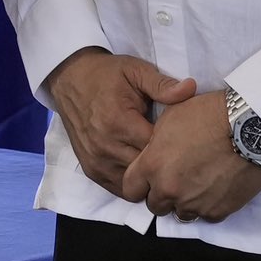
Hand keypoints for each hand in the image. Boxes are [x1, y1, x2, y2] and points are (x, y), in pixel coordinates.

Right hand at [42, 48, 196, 197]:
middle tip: (174, 153)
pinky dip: (132, 183)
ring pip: (135, 185)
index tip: (182, 139)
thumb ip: (162, 84)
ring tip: (158, 162)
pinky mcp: (90, 169)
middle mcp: (105, 146)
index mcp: (119, 122)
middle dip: (163, 165)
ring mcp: (96, 161)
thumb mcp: (135, 71)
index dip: (175, 148)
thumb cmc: (106, 74)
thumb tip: (191, 89)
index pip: (158, 151)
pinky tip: (140, 168)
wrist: (69, 78)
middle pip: (148, 172)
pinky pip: (119, 188)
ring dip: (148, 177)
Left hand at [121, 90, 260, 222]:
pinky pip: (206, 216)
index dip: (138, 184)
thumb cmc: (206, 115)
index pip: (130, 189)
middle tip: (174, 180)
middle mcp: (169, 189)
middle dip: (160, 195)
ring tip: (196, 184)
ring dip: (184, 202)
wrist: (247, 127)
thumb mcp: (168, 119)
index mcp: (152, 166)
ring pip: (180, 213)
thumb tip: (153, 156)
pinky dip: (208, 205)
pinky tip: (215, 189)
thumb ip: (154, 146)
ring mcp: (194, 203)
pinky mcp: (218, 211)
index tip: (147, 180)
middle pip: (154, 205)